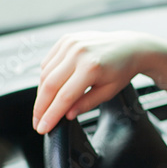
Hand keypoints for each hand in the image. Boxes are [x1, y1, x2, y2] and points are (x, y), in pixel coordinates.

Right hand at [32, 31, 153, 133]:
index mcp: (91, 67)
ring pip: (45, 74)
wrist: (129, 46)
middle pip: (50, 85)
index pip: (64, 97)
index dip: (51, 115)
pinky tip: (48, 89)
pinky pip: (48, 62)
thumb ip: (86, 103)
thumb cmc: (121, 70)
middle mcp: (78, 52)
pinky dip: (45, 77)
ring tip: (42, 109)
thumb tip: (66, 115)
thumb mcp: (108, 92)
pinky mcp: (66, 39)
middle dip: (40, 107)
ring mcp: (70, 43)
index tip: (43, 128)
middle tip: (37, 123)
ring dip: (41, 94)